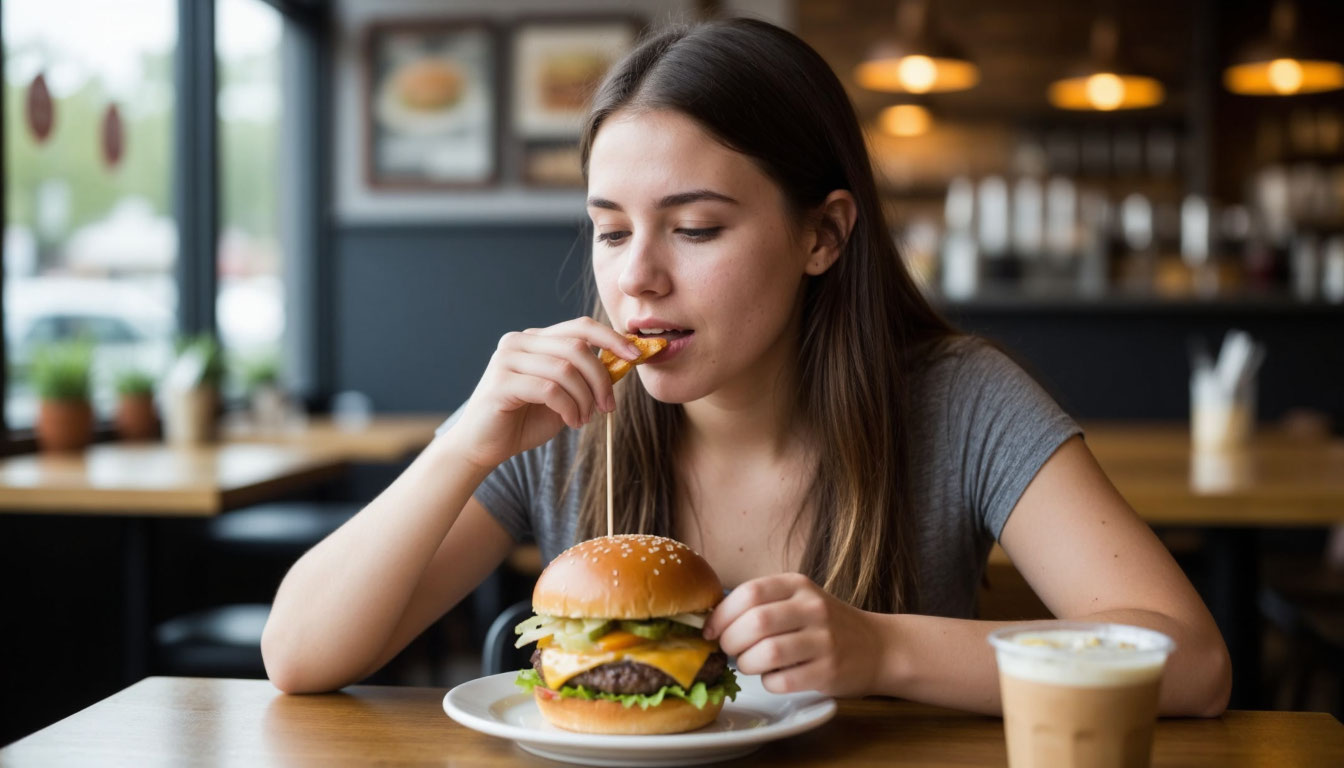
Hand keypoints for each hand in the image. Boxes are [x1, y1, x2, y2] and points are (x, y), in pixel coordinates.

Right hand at [445, 318, 641, 469]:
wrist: (484, 446)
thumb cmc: (524, 420)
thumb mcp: (564, 396)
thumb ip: (585, 377)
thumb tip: (622, 363)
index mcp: (534, 339)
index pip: (580, 327)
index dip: (612, 338)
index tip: (636, 356)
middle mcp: (518, 341)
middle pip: (577, 347)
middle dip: (601, 379)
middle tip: (608, 407)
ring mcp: (507, 359)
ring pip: (565, 369)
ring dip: (585, 399)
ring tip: (584, 419)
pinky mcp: (500, 382)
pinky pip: (550, 389)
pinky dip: (569, 408)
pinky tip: (570, 422)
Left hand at [703, 573, 882, 697]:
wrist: (879, 648)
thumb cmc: (826, 625)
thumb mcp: (798, 600)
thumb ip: (761, 604)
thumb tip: (710, 621)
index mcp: (797, 585)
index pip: (748, 593)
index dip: (721, 615)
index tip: (710, 631)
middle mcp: (812, 608)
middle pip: (754, 623)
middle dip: (730, 641)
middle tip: (729, 650)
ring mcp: (824, 640)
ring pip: (766, 654)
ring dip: (746, 664)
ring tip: (749, 664)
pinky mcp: (829, 671)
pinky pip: (782, 681)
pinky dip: (768, 683)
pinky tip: (774, 677)